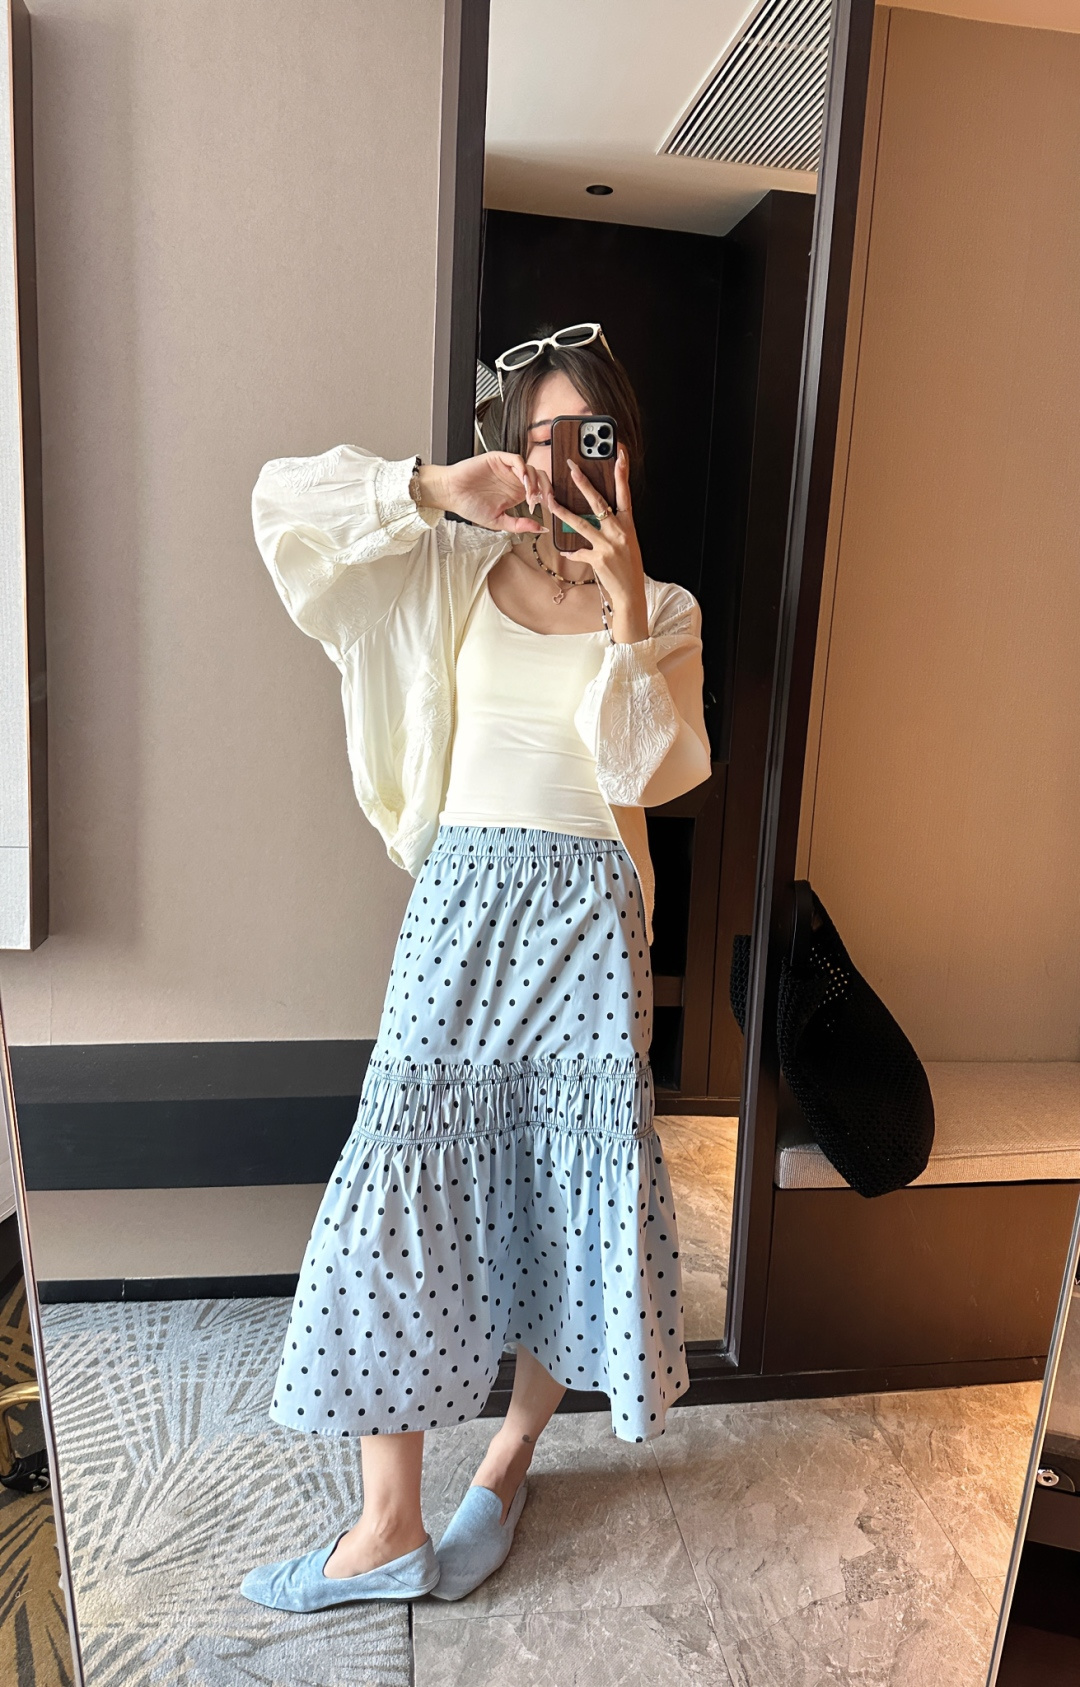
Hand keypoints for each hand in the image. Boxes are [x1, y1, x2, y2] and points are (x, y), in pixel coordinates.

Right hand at [417, 454, 544, 533]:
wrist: (451, 494)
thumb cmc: (470, 506)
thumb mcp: (498, 521)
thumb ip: (519, 524)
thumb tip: (541, 528)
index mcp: (516, 493)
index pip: (540, 491)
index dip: (547, 499)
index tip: (550, 510)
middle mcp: (514, 480)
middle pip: (540, 478)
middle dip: (547, 489)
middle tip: (546, 501)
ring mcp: (507, 469)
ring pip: (530, 469)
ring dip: (534, 482)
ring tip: (530, 495)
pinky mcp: (498, 459)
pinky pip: (516, 459)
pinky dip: (523, 469)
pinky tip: (523, 481)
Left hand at [545, 448, 648, 642]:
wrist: (631, 593)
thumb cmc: (629, 567)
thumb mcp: (627, 543)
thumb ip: (613, 528)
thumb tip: (595, 518)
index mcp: (628, 525)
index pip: (625, 493)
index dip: (622, 473)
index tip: (619, 453)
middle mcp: (619, 532)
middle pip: (598, 502)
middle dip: (583, 483)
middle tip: (572, 468)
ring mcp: (608, 545)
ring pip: (581, 523)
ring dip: (563, 511)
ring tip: (551, 501)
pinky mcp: (597, 558)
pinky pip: (578, 551)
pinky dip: (572, 552)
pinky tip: (568, 551)